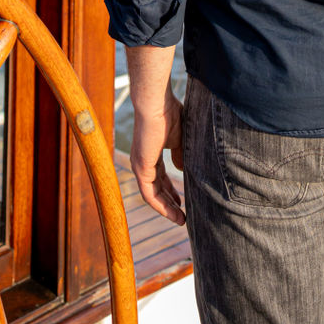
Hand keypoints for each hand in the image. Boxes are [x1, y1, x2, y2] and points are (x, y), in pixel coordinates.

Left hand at [130, 90, 184, 224]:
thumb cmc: (169, 114)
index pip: (160, 177)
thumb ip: (179, 155)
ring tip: (181, 220)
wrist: (156, 103)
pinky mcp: (140, 168)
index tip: (183, 201)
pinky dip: (161, 205)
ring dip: (167, 209)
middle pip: (157, 188)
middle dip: (170, 203)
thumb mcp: (179, 138)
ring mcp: (140, 165)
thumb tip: (182, 169)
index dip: (171, 190)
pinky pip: (149, 194)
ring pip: (152, 195)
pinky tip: (173, 214)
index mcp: (151, 153)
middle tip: (183, 216)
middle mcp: (143, 161)